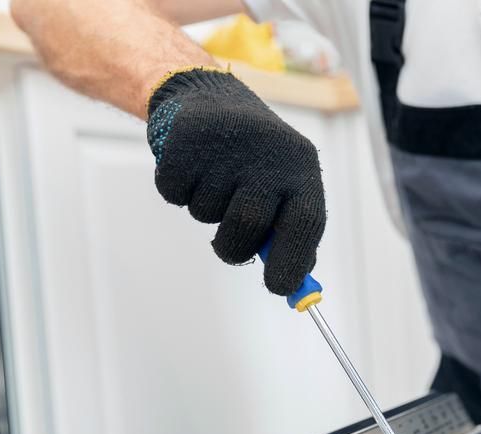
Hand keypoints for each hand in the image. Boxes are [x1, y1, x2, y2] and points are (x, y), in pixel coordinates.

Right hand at [146, 68, 325, 295]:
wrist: (208, 98)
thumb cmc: (253, 157)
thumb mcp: (284, 185)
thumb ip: (291, 232)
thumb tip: (292, 283)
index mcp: (301, 166)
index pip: (305, 222)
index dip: (293, 261)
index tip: (279, 287)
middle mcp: (268, 152)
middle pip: (248, 225)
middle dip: (233, 247)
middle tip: (227, 244)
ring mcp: (226, 143)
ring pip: (206, 213)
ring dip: (205, 211)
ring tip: (213, 179)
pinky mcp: (185, 139)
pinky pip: (175, 194)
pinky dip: (178, 192)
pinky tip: (192, 167)